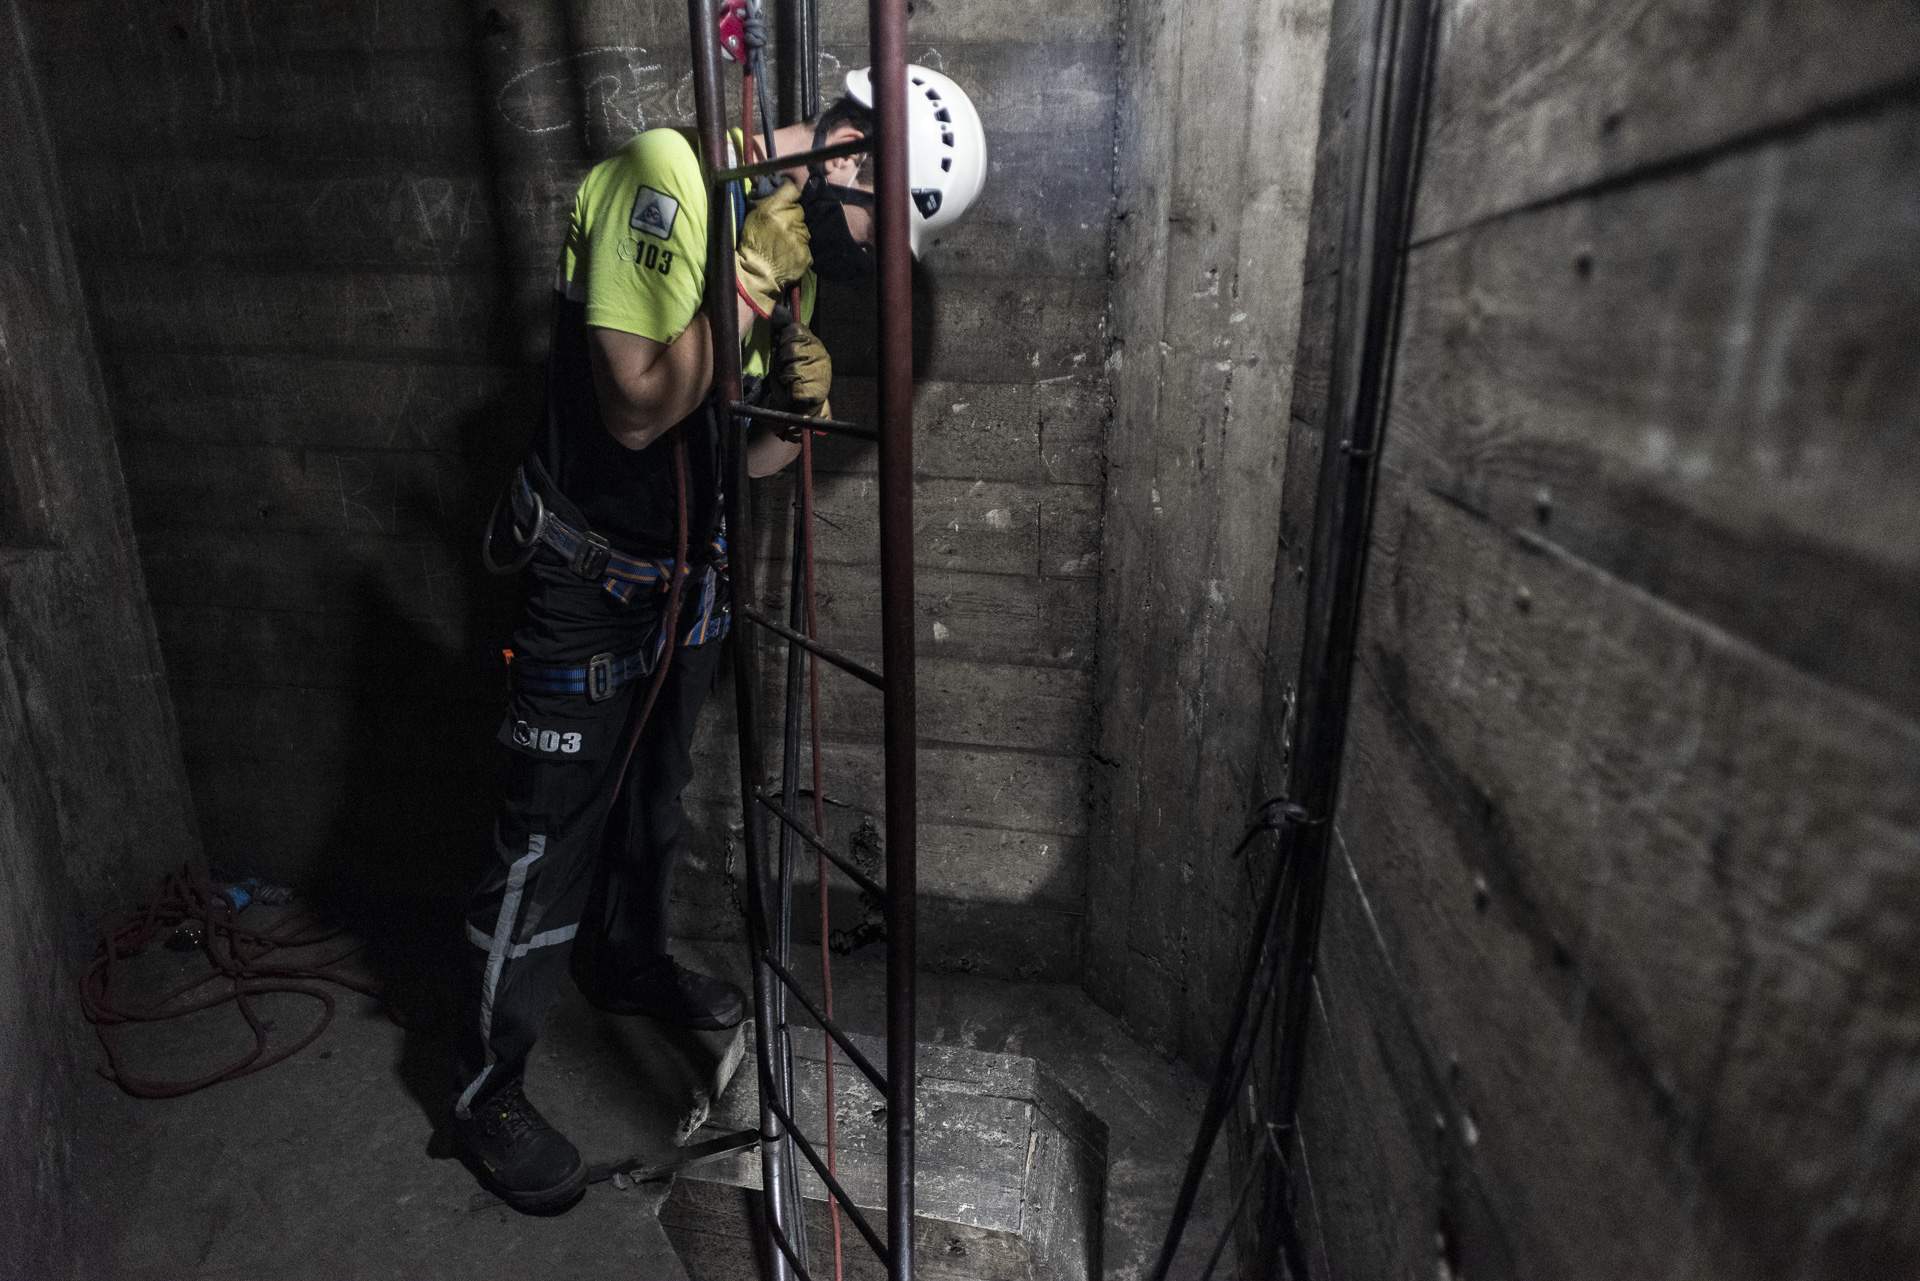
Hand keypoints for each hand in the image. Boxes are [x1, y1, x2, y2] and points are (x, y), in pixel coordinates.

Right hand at [736, 183, 809, 316]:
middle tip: (782, 228)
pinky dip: (800, 249)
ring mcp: (799, 238)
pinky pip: (806, 246)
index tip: (788, 201)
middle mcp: (788, 221)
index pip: (792, 191)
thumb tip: (778, 191)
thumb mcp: (754, 217)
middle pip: (799, 211)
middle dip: (793, 217)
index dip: (791, 196)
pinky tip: (789, 254)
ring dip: (797, 233)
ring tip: (783, 244)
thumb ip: (768, 203)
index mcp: (773, 210)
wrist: (757, 273)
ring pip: (804, 229)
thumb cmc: (752, 244)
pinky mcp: (806, 253)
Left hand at [774, 320, 831, 416]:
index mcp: (813, 343)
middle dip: (783, 358)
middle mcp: (822, 355)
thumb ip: (780, 331)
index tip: (782, 352)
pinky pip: (796, 382)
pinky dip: (789, 387)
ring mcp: (822, 372)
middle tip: (786, 368)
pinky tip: (792, 390)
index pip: (795, 329)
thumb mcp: (780, 350)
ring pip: (794, 364)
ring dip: (785, 374)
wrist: (793, 407)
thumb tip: (778, 308)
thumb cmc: (786, 377)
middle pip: (793, 346)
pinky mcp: (819, 389)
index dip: (784, 340)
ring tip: (789, 380)